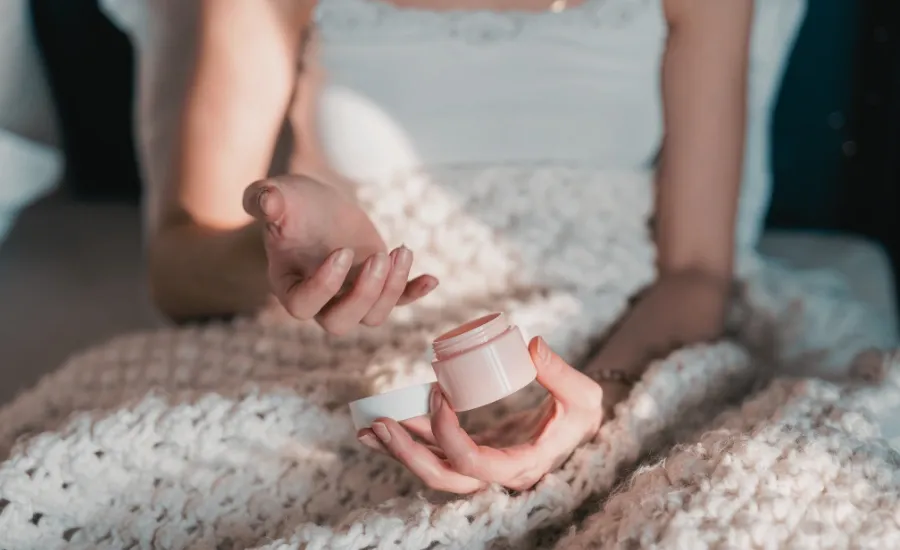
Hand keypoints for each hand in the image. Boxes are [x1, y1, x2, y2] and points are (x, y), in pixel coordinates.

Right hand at [242, 174, 437, 333]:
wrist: (318, 203)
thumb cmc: (292, 202)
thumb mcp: (276, 194)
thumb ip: (263, 199)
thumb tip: (266, 202)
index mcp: (288, 284)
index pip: (302, 305)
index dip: (324, 286)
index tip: (343, 252)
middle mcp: (319, 299)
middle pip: (339, 322)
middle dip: (364, 295)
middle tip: (378, 258)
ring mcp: (350, 295)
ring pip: (372, 316)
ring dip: (392, 290)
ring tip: (401, 251)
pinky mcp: (376, 285)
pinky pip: (398, 302)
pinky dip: (415, 293)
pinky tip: (431, 279)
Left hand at [358, 337, 603, 493]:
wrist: (578, 429)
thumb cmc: (582, 415)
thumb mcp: (584, 397)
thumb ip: (561, 373)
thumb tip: (531, 346)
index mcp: (521, 465)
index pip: (474, 463)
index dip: (448, 434)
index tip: (439, 393)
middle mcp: (494, 474)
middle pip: (442, 477)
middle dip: (407, 453)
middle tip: (380, 423)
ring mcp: (479, 466)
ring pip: (432, 468)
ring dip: (398, 449)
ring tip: (367, 426)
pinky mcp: (469, 452)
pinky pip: (433, 451)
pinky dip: (407, 438)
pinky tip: (382, 424)